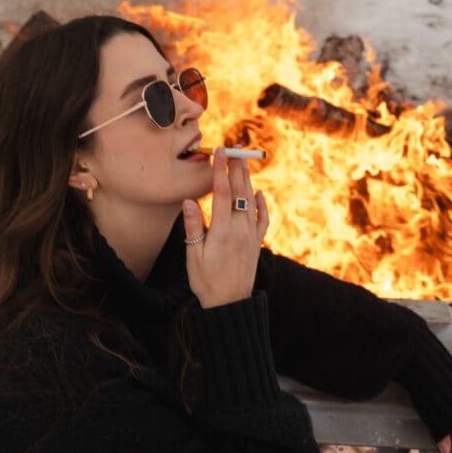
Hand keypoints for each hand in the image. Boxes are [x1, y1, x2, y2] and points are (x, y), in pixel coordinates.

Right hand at [182, 147, 268, 308]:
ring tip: (243, 163)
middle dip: (236, 168)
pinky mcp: (257, 243)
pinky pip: (263, 219)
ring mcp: (251, 235)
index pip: (221, 192)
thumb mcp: (193, 255)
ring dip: (247, 180)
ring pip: (251, 201)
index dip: (221, 170)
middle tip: (234, 149)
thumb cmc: (206, 281)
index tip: (220, 152)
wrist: (230, 303)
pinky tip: (259, 193)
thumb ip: (193, 226)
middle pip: (239, 191)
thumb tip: (189, 201)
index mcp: (222, 230)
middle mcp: (240, 229)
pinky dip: (262, 204)